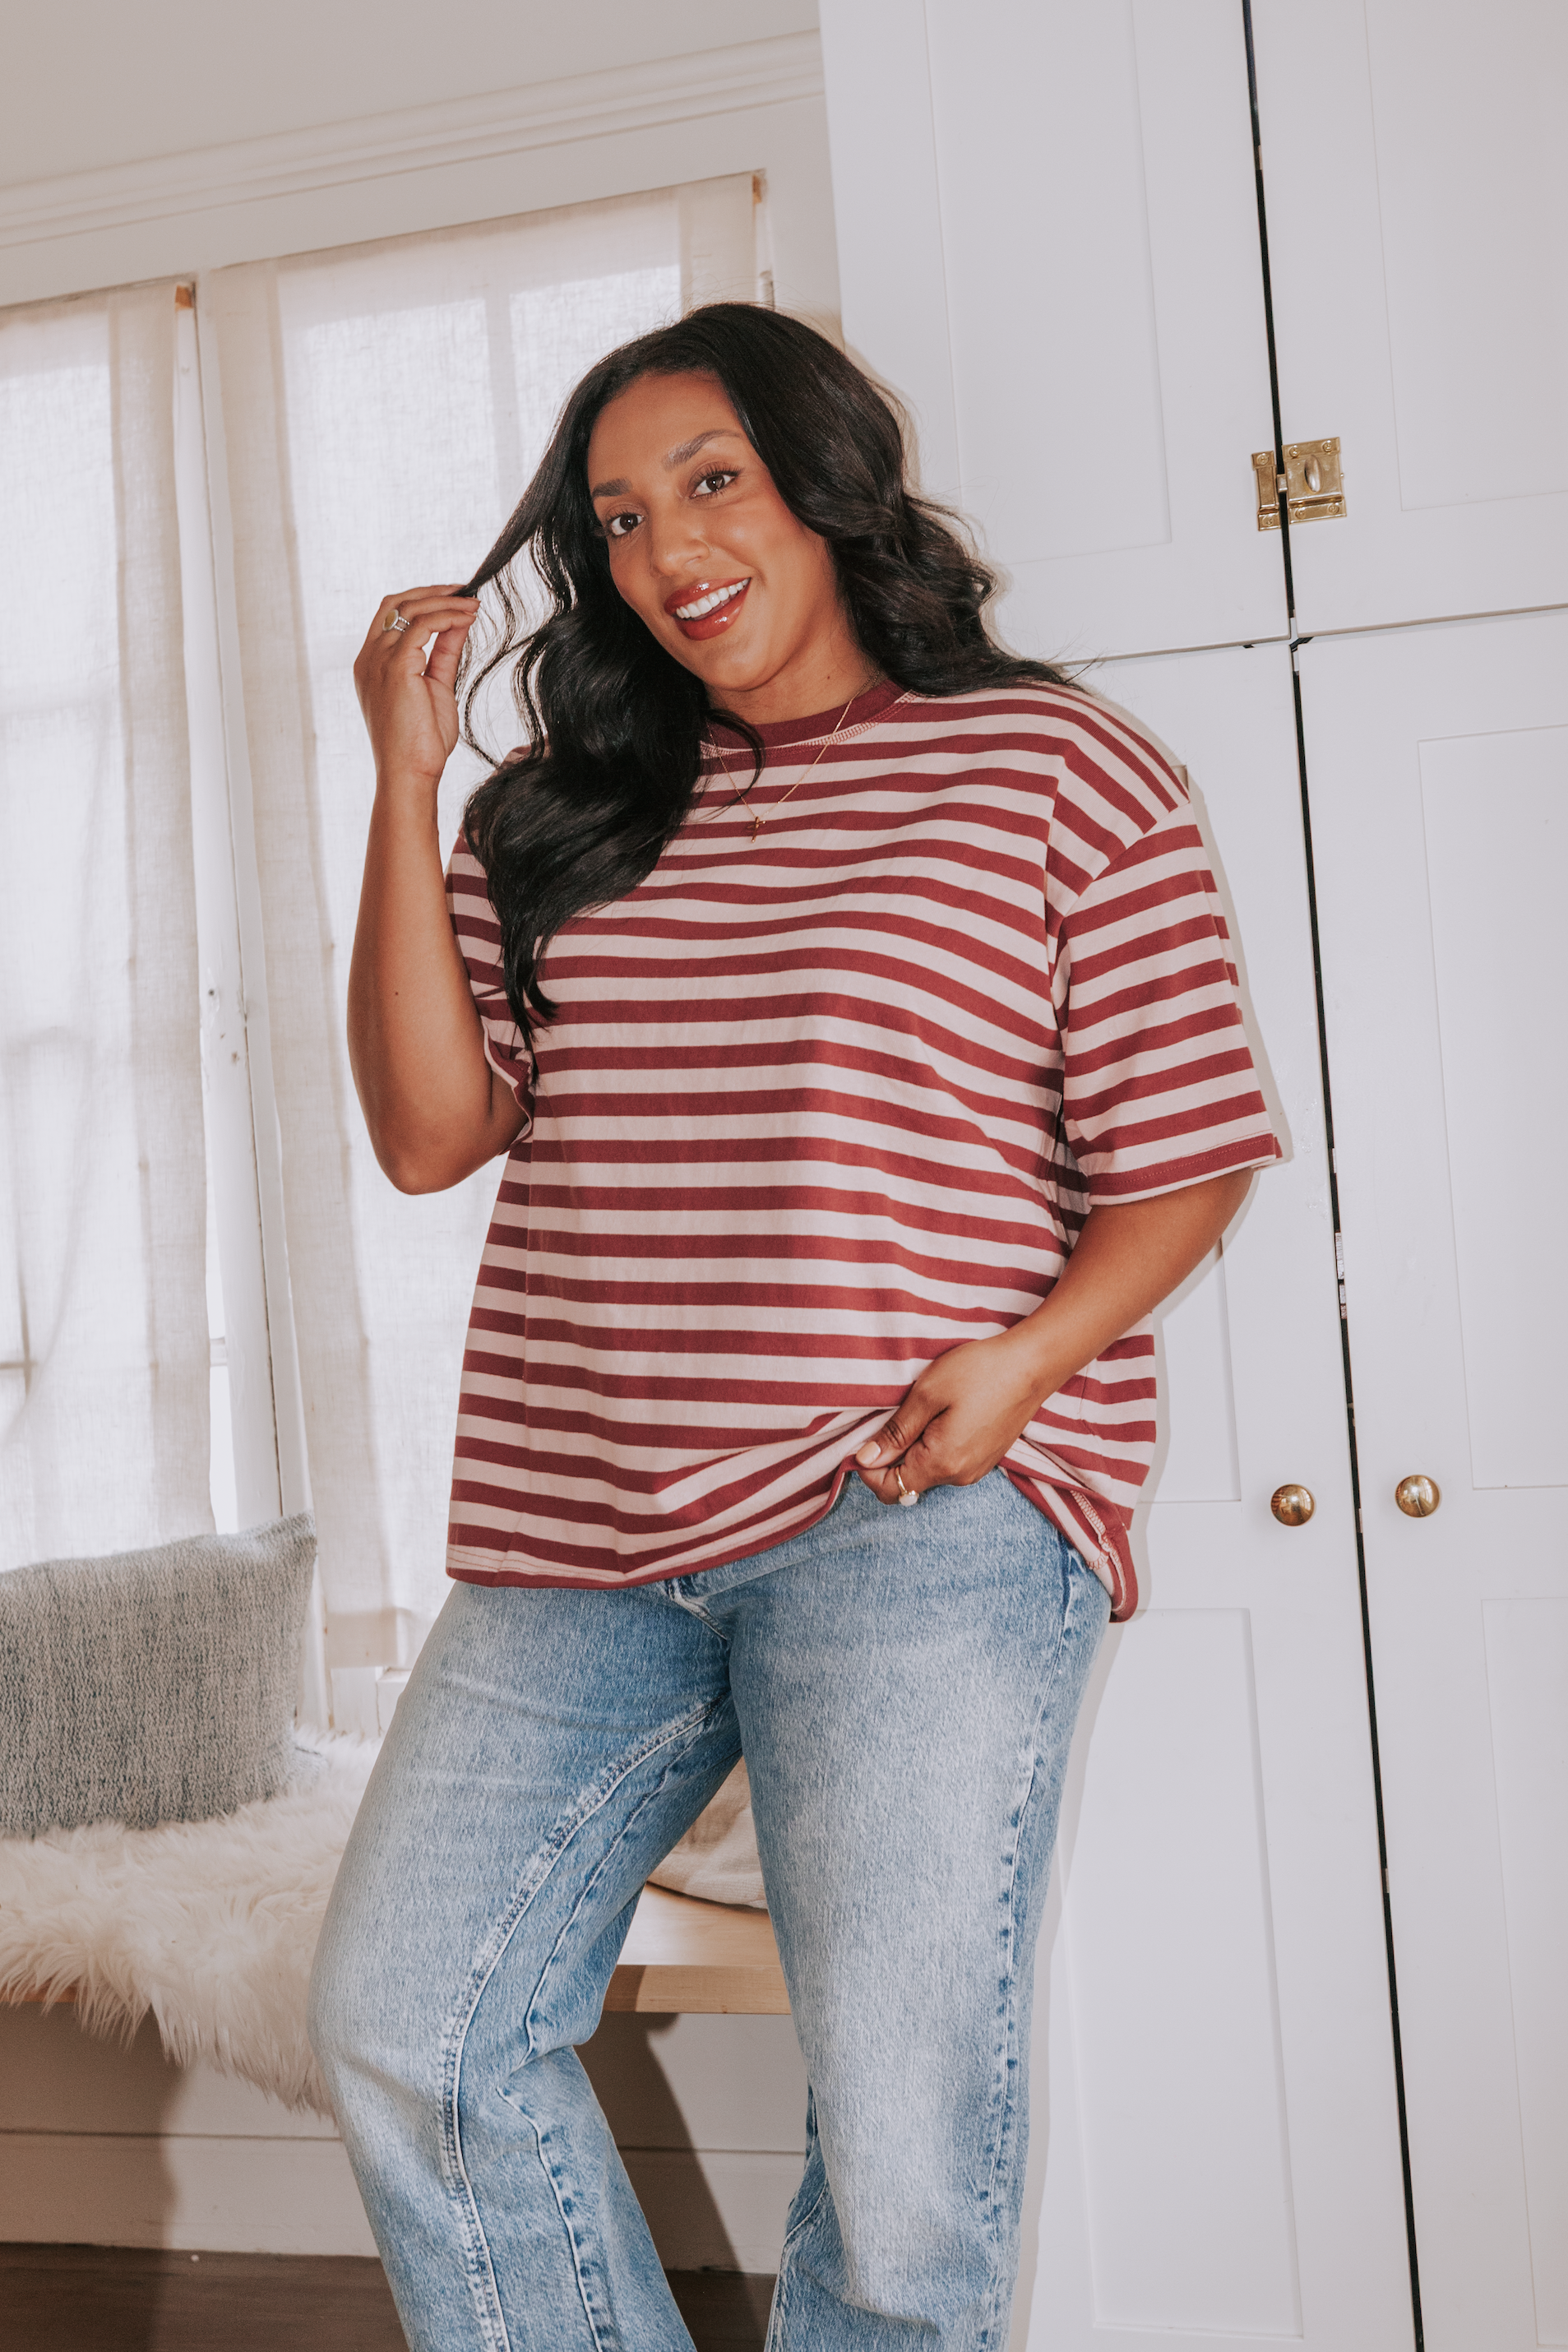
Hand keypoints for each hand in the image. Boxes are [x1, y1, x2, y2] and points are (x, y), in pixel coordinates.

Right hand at [353, 587, 479, 789]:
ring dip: (445, 602)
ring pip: (410, 609)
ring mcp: (378, 661)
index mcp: (371, 664)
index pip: (390, 615)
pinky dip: (446, 616)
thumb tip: (459, 622)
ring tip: (473, 605)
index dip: (421, 600)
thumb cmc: (421, 742)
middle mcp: (369, 658)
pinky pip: (422, 625)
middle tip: (465, 592)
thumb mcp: (436, 687)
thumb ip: (443, 654)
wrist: (411, 773)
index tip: (454, 599)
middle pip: (395, 602)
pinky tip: (467, 618)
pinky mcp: (395, 667)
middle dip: (432, 592)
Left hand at [854, 1324, 1054, 1505]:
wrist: (1032, 1365)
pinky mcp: (985, 1458)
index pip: (890, 1490)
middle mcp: (960, 1476)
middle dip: (890, 1459)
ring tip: (918, 1412)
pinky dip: (933, 1448)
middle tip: (890, 1418)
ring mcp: (976, 1469)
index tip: (864, 1440)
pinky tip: (939, 1416)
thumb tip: (866, 1460)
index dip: (869, 1470)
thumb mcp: (927, 1395)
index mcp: (941, 1463)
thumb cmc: (979, 1372)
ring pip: (928, 1473)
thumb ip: (895, 1433)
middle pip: (908, 1484)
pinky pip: (947, 1463)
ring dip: (912, 1451)